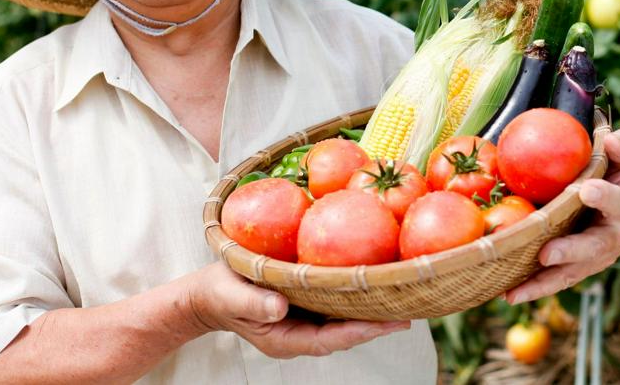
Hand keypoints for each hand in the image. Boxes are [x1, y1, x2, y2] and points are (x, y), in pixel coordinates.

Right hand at [181, 263, 410, 357]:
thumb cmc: (219, 292)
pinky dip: (356, 294)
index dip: (360, 332)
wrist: (209, 292)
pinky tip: (375, 279)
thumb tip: (281, 306)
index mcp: (286, 339)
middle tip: (410, 311)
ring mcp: (306, 320)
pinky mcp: (307, 304)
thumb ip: (254, 303)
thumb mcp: (231, 295)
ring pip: (345, 320)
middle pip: (346, 332)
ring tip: (403, 296)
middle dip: (377, 323)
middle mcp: (302, 334)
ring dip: (372, 309)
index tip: (387, 323)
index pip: (331, 340)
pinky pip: (336, 303)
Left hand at [504, 128, 619, 304]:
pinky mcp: (575, 268)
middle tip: (547, 254)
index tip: (586, 190)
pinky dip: (532, 289)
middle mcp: (613, 237)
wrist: (607, 193)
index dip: (605, 197)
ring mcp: (593, 258)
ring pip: (571, 273)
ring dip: (544, 281)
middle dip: (570, 252)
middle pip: (594, 248)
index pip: (619, 201)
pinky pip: (554, 280)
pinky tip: (508, 294)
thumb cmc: (612, 169)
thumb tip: (612, 140)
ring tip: (518, 289)